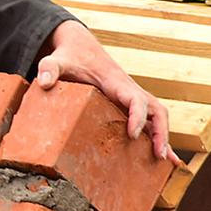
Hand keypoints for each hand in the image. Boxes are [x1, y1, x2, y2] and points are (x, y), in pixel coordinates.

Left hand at [35, 19, 172, 160]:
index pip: (136, 99)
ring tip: (166, 162)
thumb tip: (44, 83)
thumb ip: (48, 69)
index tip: (132, 135)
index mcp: (116, 82)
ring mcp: (133, 97)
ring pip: (157, 117)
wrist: (81, 48)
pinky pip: (150, 121)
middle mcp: (130, 90)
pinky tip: (164, 158)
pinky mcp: (130, 105)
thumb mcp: (56, 61)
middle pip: (156, 110)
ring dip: (164, 137)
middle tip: (158, 156)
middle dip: (161, 132)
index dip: (137, 117)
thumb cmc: (70, 57)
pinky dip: (159, 137)